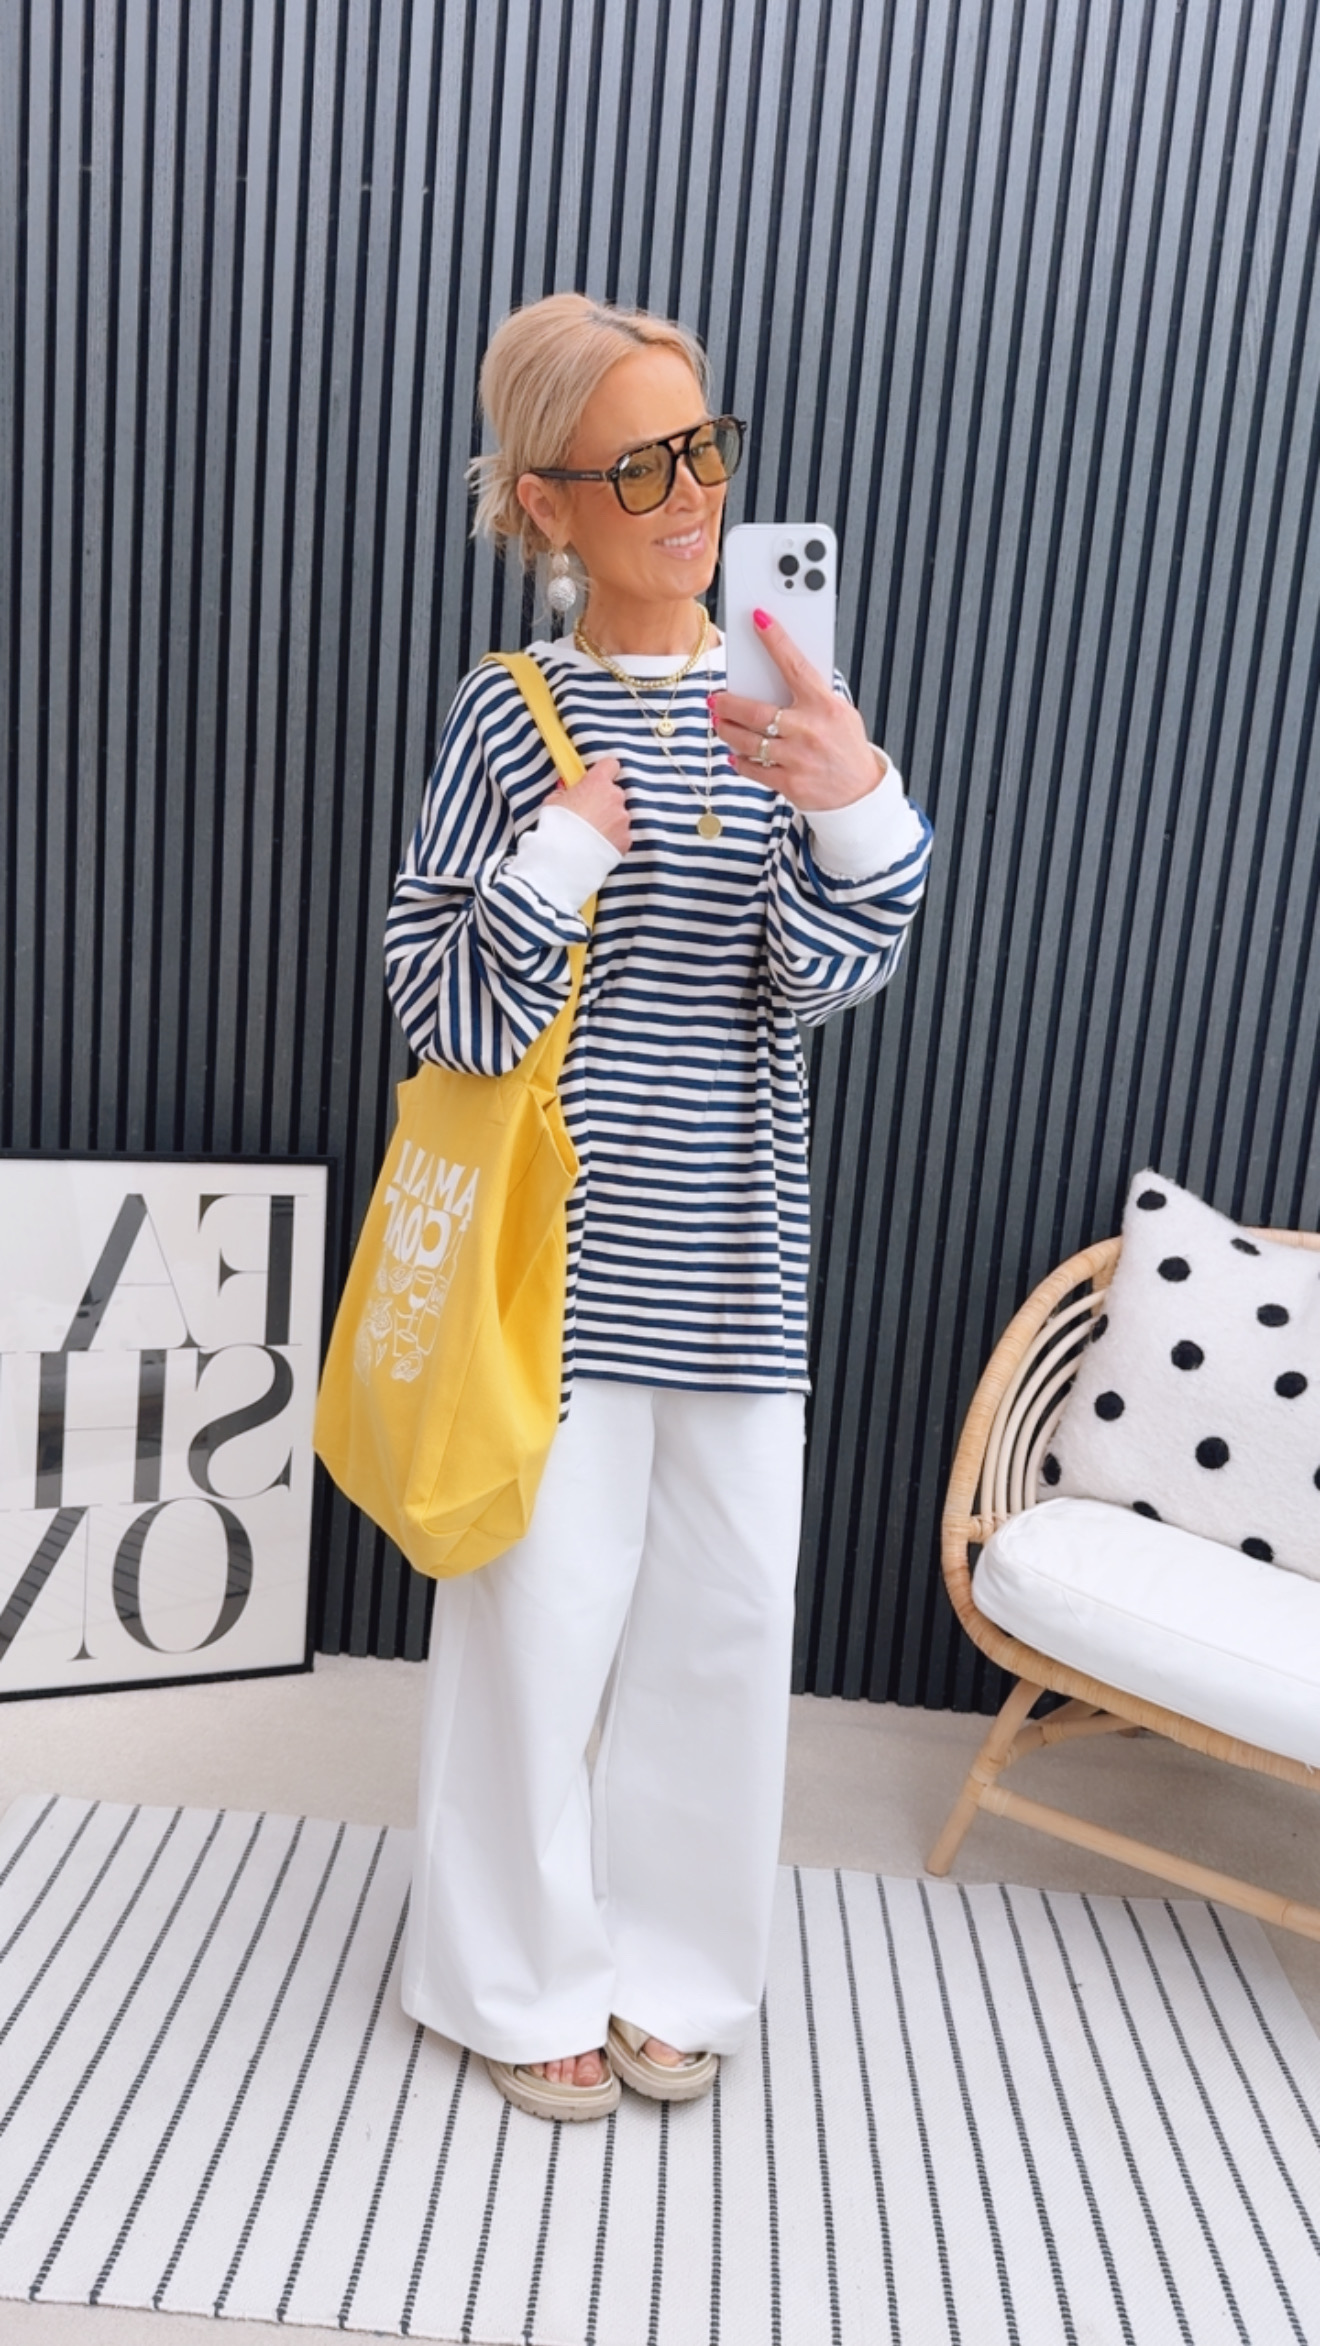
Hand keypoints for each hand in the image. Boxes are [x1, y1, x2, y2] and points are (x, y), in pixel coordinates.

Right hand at [553, 756, 631, 852]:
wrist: (565, 857)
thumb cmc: (557, 826)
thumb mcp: (552, 802)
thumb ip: (564, 792)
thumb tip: (565, 788)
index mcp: (597, 782)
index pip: (611, 765)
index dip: (605, 771)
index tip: (599, 778)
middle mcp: (615, 797)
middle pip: (614, 793)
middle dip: (604, 801)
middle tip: (589, 813)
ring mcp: (623, 818)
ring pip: (619, 815)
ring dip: (609, 821)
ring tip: (591, 834)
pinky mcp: (626, 838)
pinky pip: (621, 835)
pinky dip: (613, 838)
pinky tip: (598, 845)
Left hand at [710, 609, 884, 810]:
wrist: (859, 792)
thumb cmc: (846, 746)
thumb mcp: (840, 712)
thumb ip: (812, 694)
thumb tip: (778, 672)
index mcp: (824, 705)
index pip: (794, 665)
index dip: (775, 640)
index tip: (758, 619)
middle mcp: (808, 730)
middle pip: (754, 711)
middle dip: (727, 703)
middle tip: (715, 699)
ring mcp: (797, 758)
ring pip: (746, 740)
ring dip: (726, 730)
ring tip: (720, 723)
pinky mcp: (788, 782)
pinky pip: (751, 768)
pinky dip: (739, 760)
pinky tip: (735, 753)